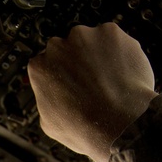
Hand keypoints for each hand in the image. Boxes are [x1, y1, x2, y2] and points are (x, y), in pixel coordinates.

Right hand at [28, 23, 157, 161]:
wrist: (122, 125)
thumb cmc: (86, 129)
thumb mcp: (49, 122)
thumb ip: (47, 98)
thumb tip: (51, 94)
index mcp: (39, 66)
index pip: (45, 63)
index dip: (58, 74)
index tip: (67, 82)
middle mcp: (58, 46)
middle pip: (66, 48)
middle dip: (76, 62)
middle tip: (89, 83)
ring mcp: (86, 36)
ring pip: (90, 41)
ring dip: (96, 54)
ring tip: (107, 80)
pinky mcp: (112, 33)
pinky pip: (114, 40)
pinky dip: (118, 52)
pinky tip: (120, 73)